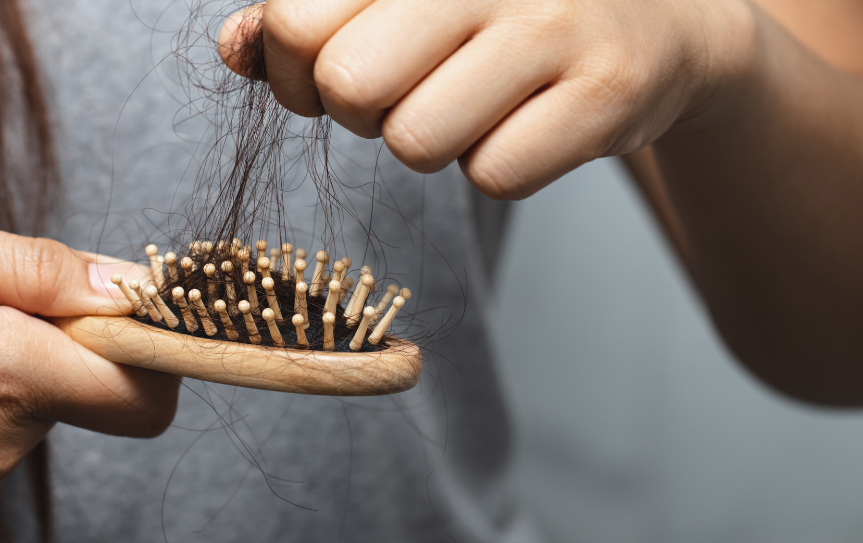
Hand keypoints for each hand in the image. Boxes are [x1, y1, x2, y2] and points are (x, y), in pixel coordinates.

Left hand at [219, 0, 754, 197]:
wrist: (658, 19)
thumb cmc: (499, 10)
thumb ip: (307, 16)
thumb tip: (234, 50)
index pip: (296, 20)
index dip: (293, 67)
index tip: (328, 67)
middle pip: (348, 84)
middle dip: (359, 109)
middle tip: (404, 90)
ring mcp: (554, 24)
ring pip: (415, 141)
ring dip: (429, 141)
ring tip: (473, 101)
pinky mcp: (607, 90)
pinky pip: (494, 176)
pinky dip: (497, 166)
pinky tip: (527, 121)